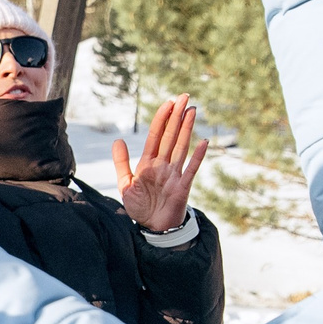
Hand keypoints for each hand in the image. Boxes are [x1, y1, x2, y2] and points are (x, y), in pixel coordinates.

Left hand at [113, 96, 208, 232]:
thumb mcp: (126, 184)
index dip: (162, 118)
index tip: (168, 102)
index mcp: (149, 163)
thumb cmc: (140, 206)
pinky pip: (191, 169)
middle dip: (177, 116)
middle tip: (184, 96)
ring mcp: (174, 174)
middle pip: (171, 136)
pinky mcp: (183, 187)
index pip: (156, 135)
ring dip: (187, 129)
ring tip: (192, 111)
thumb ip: (122, 162)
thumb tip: (118, 140)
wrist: (152, 228)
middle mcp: (163, 165)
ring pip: (181, 147)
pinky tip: (204, 142)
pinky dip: (198, 156)